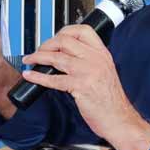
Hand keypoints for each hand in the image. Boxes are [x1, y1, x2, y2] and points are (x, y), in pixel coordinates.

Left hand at [21, 25, 145, 144]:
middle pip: (65, 41)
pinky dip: (38, 77)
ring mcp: (88, 71)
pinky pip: (53, 79)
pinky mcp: (80, 86)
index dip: (63, 32)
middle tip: (38, 51)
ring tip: (30, 60)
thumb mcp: (104, 73)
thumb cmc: (111, 101)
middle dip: (46, 44)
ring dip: (38, 57)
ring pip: (57, 57)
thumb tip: (65, 56)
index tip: (53, 39)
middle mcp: (96, 59)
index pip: (82, 31)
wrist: (119, 119)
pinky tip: (31, 76)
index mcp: (102, 54)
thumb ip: (88, 62)